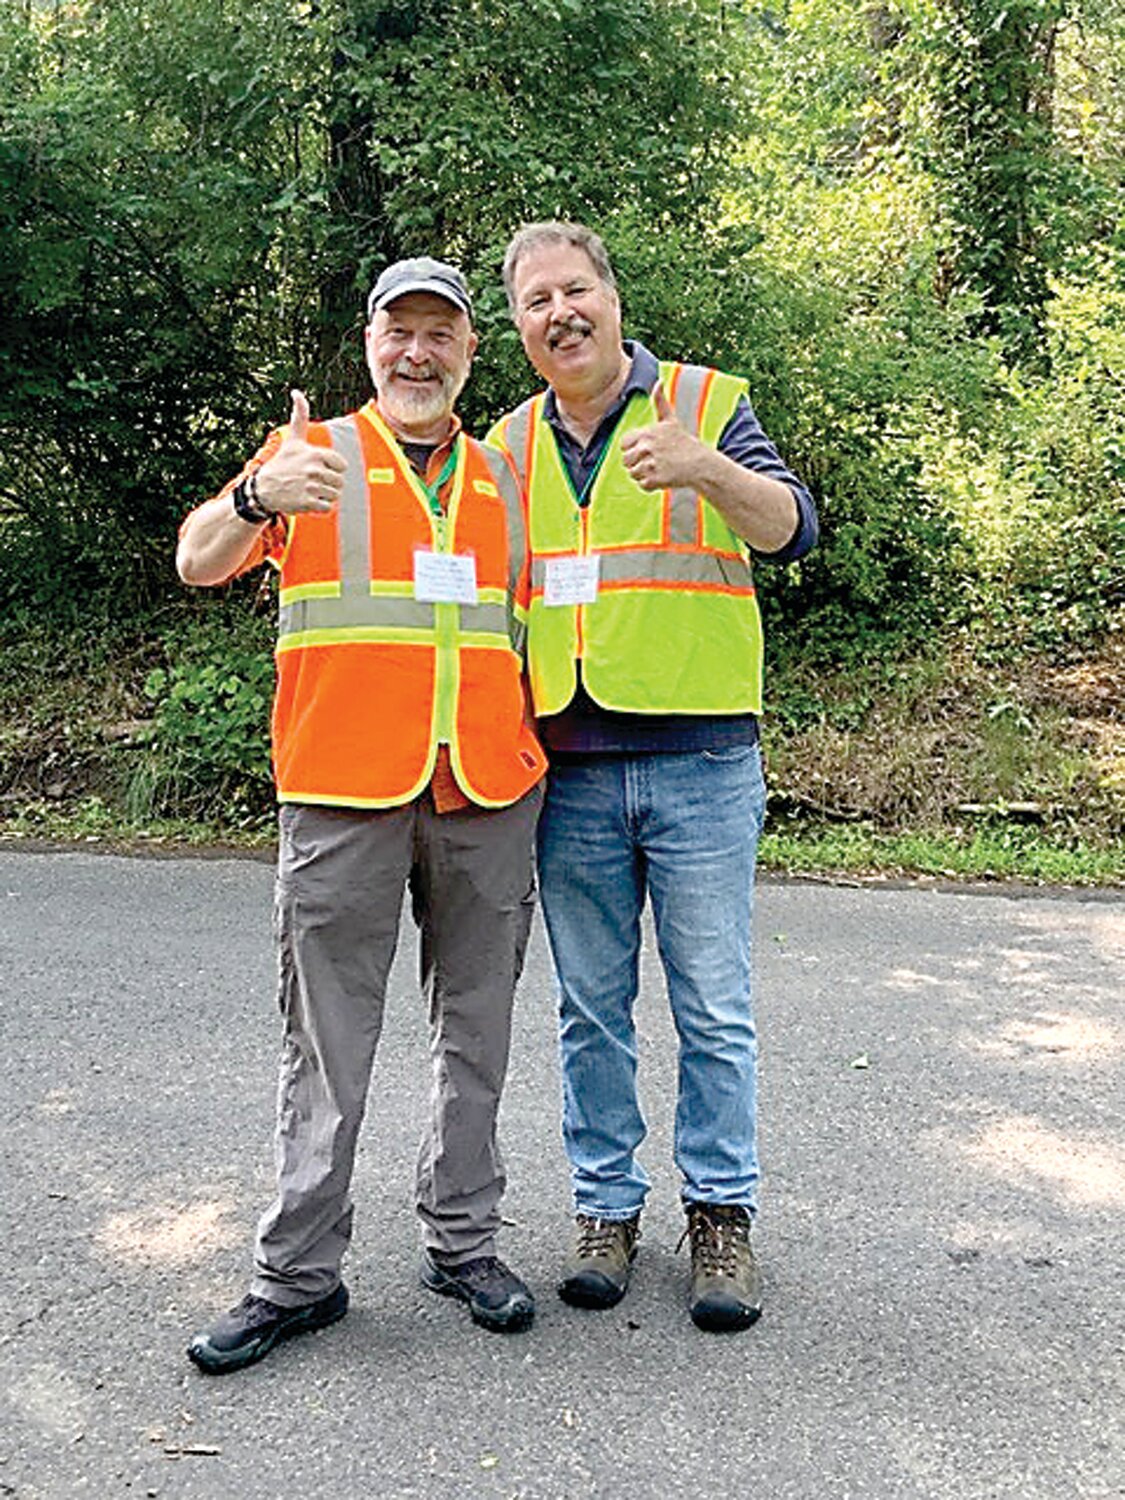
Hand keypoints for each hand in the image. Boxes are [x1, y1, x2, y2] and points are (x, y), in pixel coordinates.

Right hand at [255, 390, 346, 513]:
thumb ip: (300, 416)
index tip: (317, 468)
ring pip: (335, 495)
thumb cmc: (282, 463)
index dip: (332, 469)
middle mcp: (314, 470)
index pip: (342, 466)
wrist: (264, 489)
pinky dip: (319, 508)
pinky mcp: (307, 503)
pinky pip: (327, 508)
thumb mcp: (294, 440)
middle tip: (311, 482)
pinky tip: (306, 500)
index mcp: (315, 454)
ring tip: (309, 491)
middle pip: (340, 482)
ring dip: (324, 496)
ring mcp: (311, 487)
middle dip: (328, 484)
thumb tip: (296, 392)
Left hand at [620, 383, 704, 491]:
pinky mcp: (655, 479)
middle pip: (626, 461)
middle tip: (655, 461)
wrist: (700, 464)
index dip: (633, 449)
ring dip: (644, 474)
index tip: (648, 449)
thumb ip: (660, 402)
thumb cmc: (684, 442)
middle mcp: (646, 448)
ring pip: (633, 474)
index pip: (624, 445)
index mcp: (646, 433)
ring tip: (660, 468)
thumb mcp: (670, 420)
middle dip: (637, 463)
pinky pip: (642, 485)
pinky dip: (651, 485)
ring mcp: (650, 464)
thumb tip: (658, 381)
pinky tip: (664, 477)